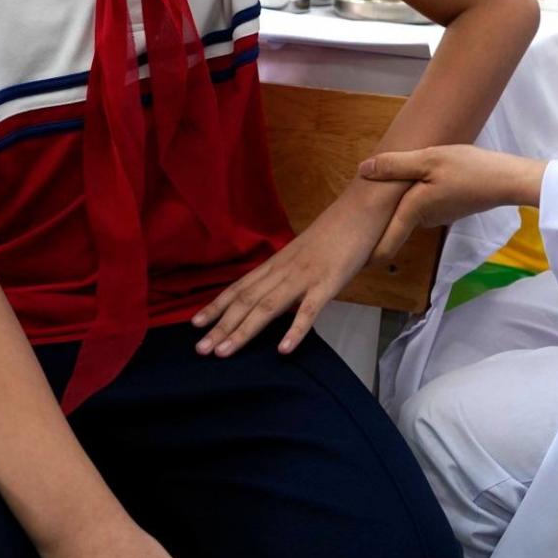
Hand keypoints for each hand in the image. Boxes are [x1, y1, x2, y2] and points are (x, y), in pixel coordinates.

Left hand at [191, 182, 400, 358]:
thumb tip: (277, 291)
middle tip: (200, 350)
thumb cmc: (338, 230)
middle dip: (221, 326)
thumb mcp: (306, 252)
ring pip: (268, 306)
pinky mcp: (329, 281)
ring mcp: (305, 275)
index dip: (217, 305)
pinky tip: (283, 350)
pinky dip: (295, 330)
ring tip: (224, 353)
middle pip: (246, 300)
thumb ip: (291, 272)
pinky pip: (310, 309)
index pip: (241, 286)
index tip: (195, 324)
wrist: (363, 205)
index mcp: (278, 261)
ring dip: (244, 331)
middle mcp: (285, 268)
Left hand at [359, 145, 547, 259]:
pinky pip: (423, 205)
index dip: (368, 254)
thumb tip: (362, 170)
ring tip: (381, 187)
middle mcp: (424, 219)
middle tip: (360, 211)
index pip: (386, 243)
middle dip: (379, 221)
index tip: (354, 262)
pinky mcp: (450, 207)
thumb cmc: (469, 169)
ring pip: (409, 211)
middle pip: (394, 224)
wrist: (507, 180)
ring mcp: (438, 215)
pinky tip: (413, 181)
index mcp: (414, 211)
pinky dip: (414, 196)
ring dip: (397, 203)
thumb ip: (394, 165)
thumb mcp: (429, 159)